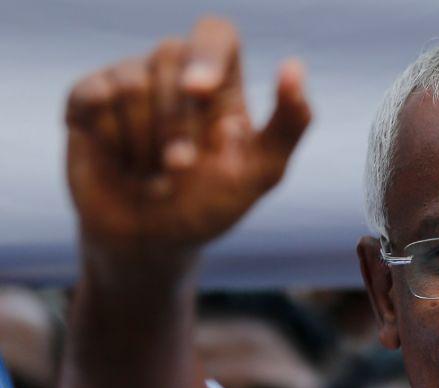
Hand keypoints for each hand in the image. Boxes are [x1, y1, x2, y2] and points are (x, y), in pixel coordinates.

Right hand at [65, 17, 310, 255]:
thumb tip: (294, 64)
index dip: (206, 54)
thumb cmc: (210, 205)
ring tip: (151, 169)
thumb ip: (289, 124)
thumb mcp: (260, 173)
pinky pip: (94, 97)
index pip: (215, 34)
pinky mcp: (87, 99)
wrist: (152, 244)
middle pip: (170, 56)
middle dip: (176, 124)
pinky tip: (120, 161)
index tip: (198, 90)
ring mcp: (128, 81)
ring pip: (131, 82)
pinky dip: (111, 140)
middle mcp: (173, 73)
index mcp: (220, 83)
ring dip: (144, 141)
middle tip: (180, 166)